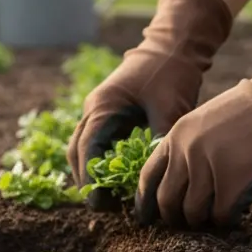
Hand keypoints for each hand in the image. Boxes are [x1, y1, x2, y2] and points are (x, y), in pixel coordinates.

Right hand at [68, 0, 232, 209]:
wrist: (174, 45)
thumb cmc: (172, 72)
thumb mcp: (170, 107)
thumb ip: (160, 139)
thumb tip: (160, 174)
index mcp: (103, 106)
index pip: (87, 149)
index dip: (91, 179)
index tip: (100, 203)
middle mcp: (95, 108)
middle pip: (77, 151)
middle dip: (86, 179)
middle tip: (103, 207)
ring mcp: (100, 109)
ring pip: (83, 147)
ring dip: (91, 171)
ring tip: (109, 197)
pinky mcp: (111, 112)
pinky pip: (98, 141)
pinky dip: (102, 161)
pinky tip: (119, 178)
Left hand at [135, 22, 251, 228]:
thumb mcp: (206, 121)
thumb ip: (187, 148)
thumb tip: (180, 186)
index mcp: (176, 136)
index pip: (148, 176)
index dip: (144, 202)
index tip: (146, 218)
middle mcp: (186, 152)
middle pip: (167, 200)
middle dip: (175, 219)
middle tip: (188, 225)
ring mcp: (208, 168)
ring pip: (194, 212)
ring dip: (205, 220)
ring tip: (218, 216)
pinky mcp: (233, 183)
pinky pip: (222, 216)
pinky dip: (229, 220)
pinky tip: (238, 214)